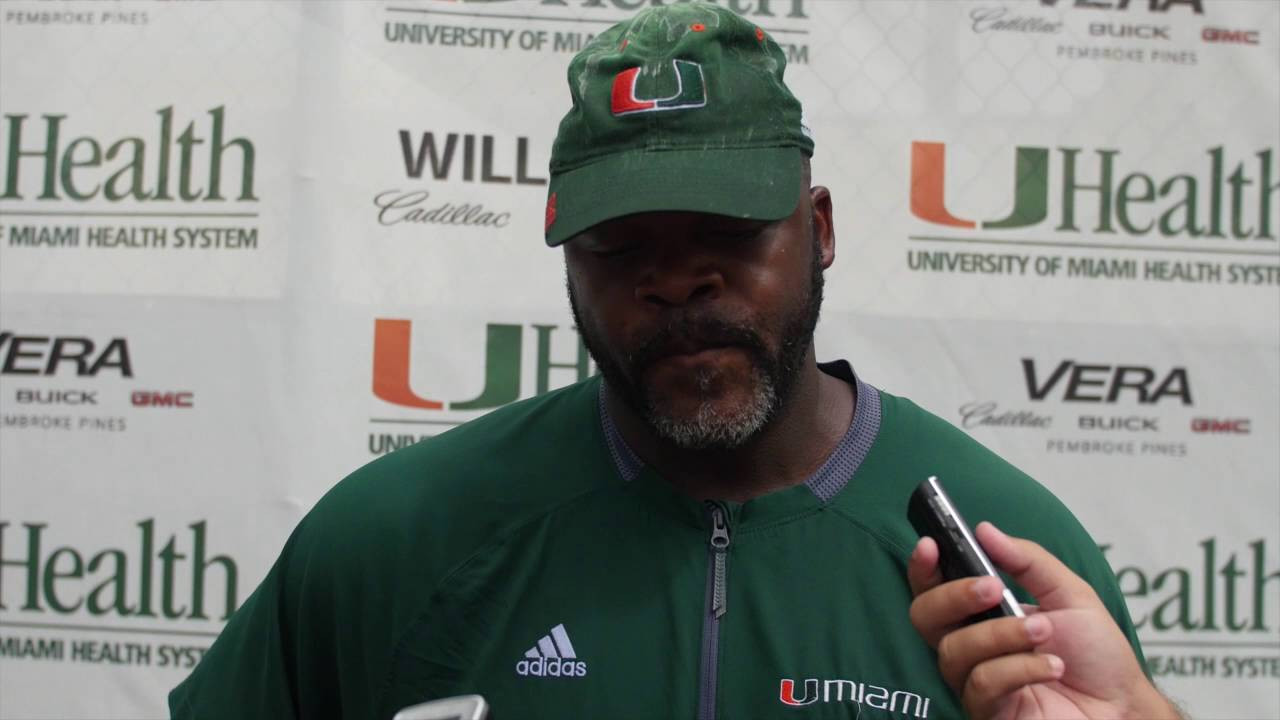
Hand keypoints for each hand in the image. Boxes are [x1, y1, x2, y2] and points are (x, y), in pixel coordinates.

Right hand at [907, 522, 1176, 719]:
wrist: (1122, 705)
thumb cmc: (1097, 654)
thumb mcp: (1069, 593)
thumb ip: (1028, 560)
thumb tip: (984, 530)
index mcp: (981, 614)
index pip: (933, 589)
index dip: (922, 567)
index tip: (931, 545)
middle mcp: (970, 645)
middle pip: (924, 616)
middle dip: (954, 595)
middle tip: (993, 588)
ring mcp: (975, 679)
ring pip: (954, 649)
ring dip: (1001, 634)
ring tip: (1044, 632)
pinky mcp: (989, 710)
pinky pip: (983, 682)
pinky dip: (1020, 667)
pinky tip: (1051, 667)